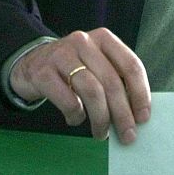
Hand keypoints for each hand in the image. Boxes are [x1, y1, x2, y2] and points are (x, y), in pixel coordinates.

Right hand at [10, 28, 150, 143]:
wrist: (30, 62)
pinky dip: (76, 116)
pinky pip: (68, 100)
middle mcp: (83, 42)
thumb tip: (136, 114)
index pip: (130, 65)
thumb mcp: (95, 63)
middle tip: (127, 136)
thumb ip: (115, 80)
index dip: (140, 93)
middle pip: (112, 82)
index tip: (143, 117)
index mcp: (103, 38)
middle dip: (123, 114)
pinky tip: (75, 120)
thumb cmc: (72, 68)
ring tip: (101, 133)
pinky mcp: (43, 72)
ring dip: (101, 119)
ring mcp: (61, 55)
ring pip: (92, 91)